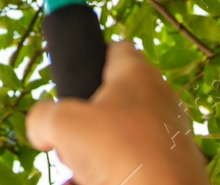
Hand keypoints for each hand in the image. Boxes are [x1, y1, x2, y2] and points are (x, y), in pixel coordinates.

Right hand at [27, 42, 206, 184]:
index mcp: (137, 73)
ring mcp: (172, 131)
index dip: (91, 58)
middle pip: (115, 98)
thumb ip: (43, 117)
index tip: (75, 80)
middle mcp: (160, 96)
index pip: (115, 47)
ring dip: (101, 150)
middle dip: (88, 120)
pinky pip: (139, 160)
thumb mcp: (63, 125)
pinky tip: (103, 180)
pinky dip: (118, 170)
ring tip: (85, 169)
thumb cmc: (120, 152)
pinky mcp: (178, 162)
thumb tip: (42, 127)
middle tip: (73, 138)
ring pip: (125, 133)